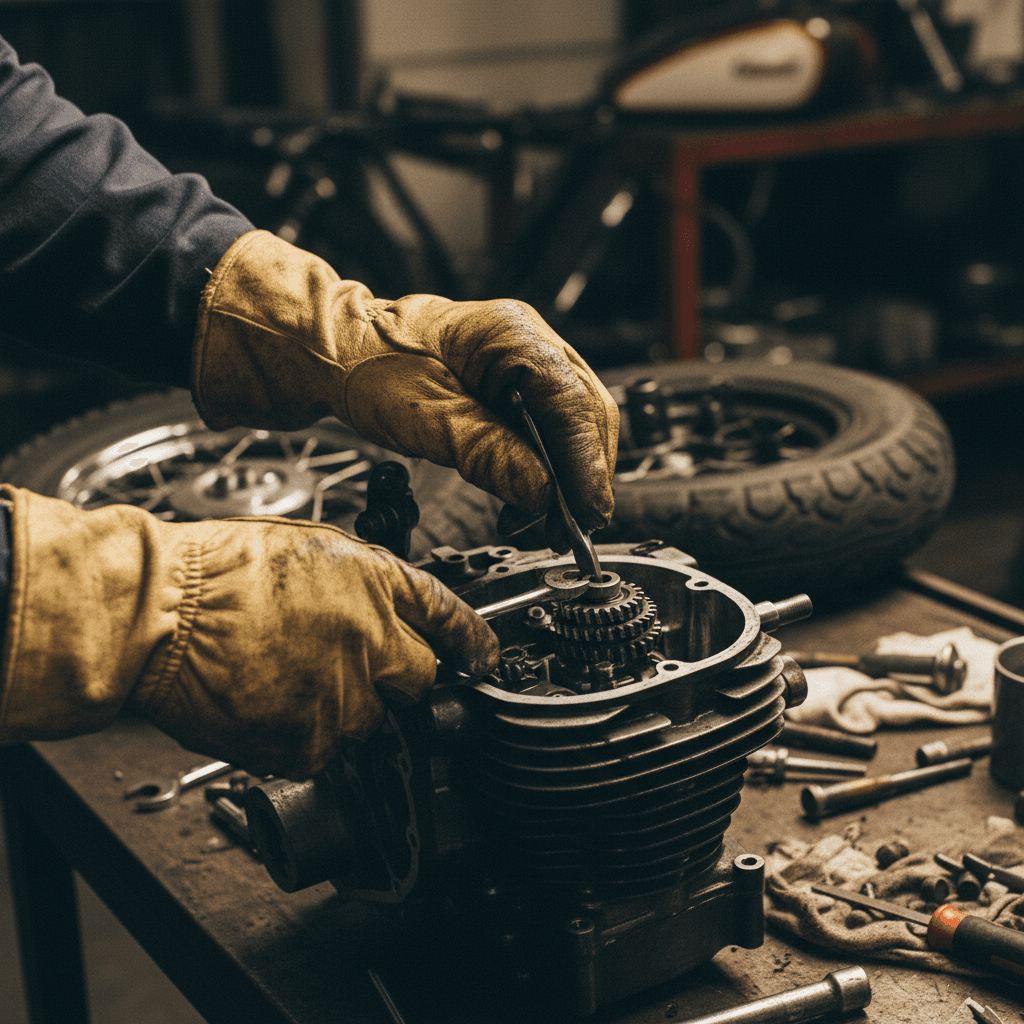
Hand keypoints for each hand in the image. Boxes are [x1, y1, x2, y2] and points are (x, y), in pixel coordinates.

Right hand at [0, 485, 498, 778]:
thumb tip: (389, 605)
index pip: (453, 620)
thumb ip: (368, 581)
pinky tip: (269, 701)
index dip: (473, 642)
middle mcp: (376, 646)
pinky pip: (323, 750)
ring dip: (341, 707)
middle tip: (345, 665)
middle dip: (395, 677)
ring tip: (286, 676)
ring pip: (369, 721)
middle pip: (420, 682)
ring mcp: (346, 700)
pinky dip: (301, 735)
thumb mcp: (314, 548)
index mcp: (381, 589)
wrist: (162, 614)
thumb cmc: (222, 572)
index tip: (482, 657)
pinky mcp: (309, 744)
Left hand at [191, 230, 619, 543]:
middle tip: (572, 528)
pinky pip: (553, 428)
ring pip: (577, 424)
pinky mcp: (519, 385)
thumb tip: (542, 493)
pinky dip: (551, 467)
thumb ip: (487, 452)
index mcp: (511, 334)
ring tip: (548, 523)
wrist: (340, 352)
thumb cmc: (370, 366)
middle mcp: (531, 342)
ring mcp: (529, 361)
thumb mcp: (425, 417)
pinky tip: (534, 499)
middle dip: (585, 475)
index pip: (572, 402)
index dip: (586, 462)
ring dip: (570, 476)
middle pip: (587, 413)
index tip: (588, 511)